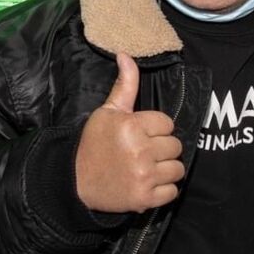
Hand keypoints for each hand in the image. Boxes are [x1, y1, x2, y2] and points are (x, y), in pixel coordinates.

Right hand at [75, 52, 184, 212]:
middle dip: (162, 149)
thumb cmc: (94, 144)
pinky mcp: (145, 198)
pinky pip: (173, 191)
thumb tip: (126, 55)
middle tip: (143, 153)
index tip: (141, 135)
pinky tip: (148, 183)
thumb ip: (125, 85)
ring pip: (177, 168)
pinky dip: (164, 190)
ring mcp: (144, 176)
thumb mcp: (108, 112)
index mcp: (132, 126)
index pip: (167, 123)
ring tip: (148, 168)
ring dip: (166, 169)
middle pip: (175, 146)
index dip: (156, 129)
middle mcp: (140, 151)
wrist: (75, 182)